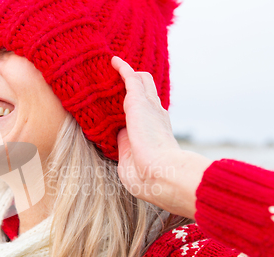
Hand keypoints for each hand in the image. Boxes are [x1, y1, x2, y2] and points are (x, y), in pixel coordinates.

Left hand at [111, 56, 211, 218]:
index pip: (148, 112)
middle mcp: (155, 115)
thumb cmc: (148, 178)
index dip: (139, 106)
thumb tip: (118, 136)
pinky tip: (113, 61)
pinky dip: (122, 68)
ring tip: (115, 67)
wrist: (161, 174)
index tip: (128, 104)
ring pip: (142, 80)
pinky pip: (130, 77)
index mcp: (156, 132)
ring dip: (130, 74)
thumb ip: (125, 148)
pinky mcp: (138, 101)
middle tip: (122, 78)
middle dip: (137, 83)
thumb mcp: (132, 162)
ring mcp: (148, 107)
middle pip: (148, 91)